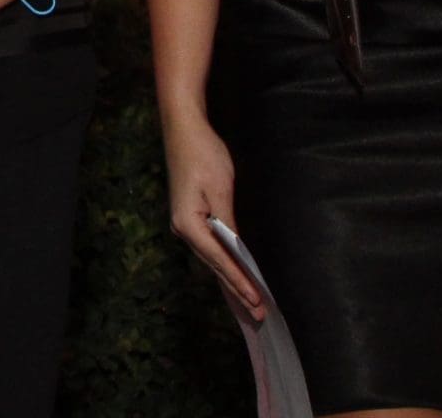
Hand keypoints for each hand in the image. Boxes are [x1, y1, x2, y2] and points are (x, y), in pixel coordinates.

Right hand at [165, 115, 263, 318]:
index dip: (240, 282)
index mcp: (188, 224)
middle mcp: (182, 229)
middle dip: (237, 290)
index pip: (219, 261)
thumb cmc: (203, 154)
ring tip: (250, 303)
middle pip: (214, 266)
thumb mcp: (220, 190)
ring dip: (232, 279)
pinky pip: (210, 248)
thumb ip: (228, 224)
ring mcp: (184, 224)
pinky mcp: (190, 217)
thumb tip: (237, 251)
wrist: (184, 128)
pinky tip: (234, 273)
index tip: (257, 302)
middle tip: (258, 314)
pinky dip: (225, 263)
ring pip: (212, 259)